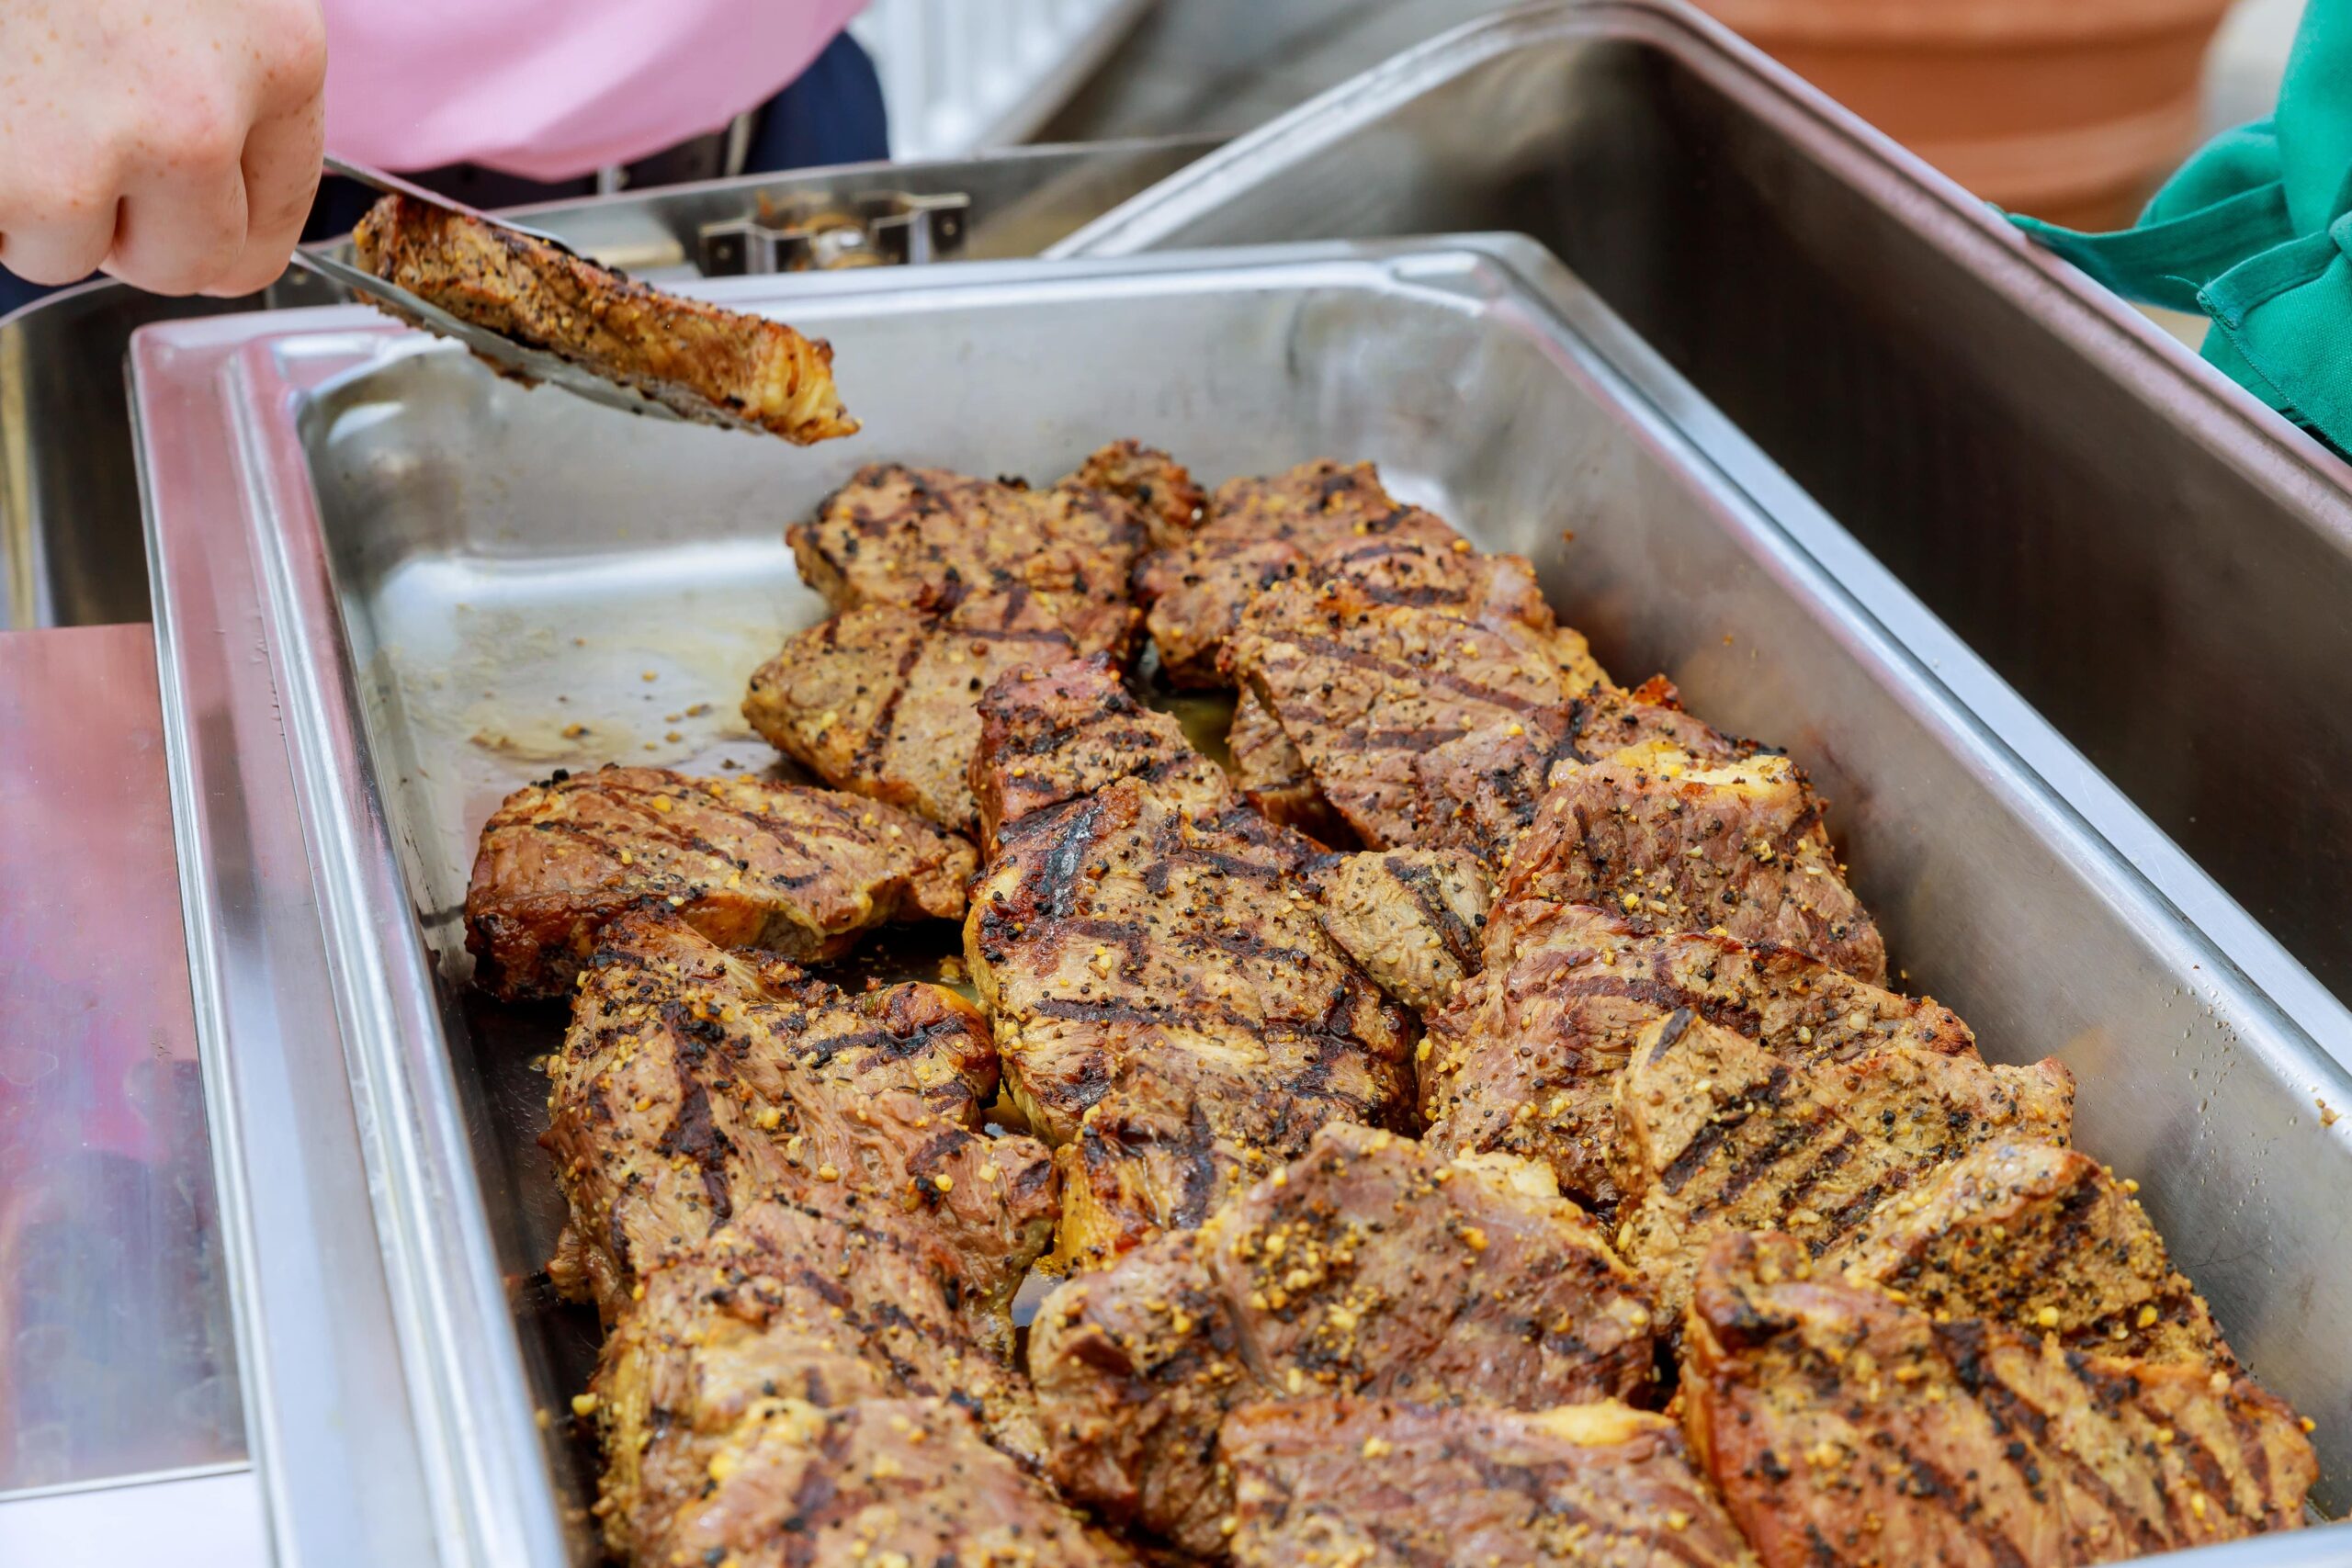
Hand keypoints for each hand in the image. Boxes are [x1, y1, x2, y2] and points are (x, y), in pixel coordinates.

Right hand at [0, 0, 326, 295]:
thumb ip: (224, 66)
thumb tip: (211, 175)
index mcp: (277, 54)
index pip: (268, 226)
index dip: (207, 219)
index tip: (167, 199)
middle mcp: (202, 116)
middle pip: (184, 264)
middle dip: (122, 223)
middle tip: (70, 132)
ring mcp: (95, 150)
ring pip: (67, 250)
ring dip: (28, 197)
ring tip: (15, 87)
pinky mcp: (14, 175)